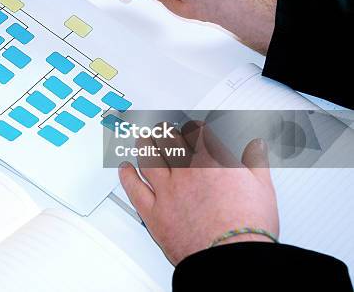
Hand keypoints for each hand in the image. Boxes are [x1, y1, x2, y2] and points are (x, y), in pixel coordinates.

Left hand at [119, 121, 278, 264]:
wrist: (232, 259)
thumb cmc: (248, 229)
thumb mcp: (263, 188)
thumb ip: (256, 162)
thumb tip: (256, 147)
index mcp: (212, 161)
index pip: (196, 131)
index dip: (193, 128)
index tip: (192, 128)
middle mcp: (186, 171)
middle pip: (168, 139)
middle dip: (165, 131)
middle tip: (164, 129)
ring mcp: (167, 190)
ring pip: (148, 158)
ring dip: (144, 144)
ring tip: (143, 139)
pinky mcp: (153, 212)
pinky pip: (133, 188)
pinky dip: (126, 175)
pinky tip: (125, 169)